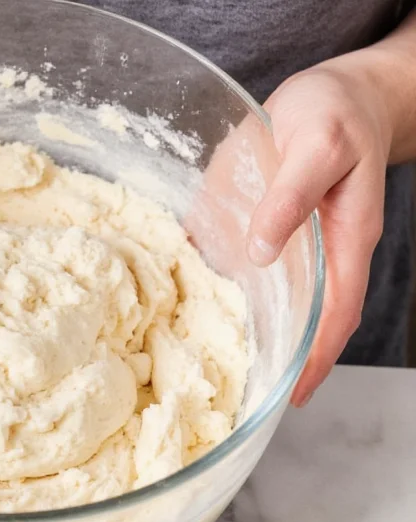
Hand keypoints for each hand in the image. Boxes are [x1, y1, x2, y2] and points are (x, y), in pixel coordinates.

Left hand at [247, 65, 391, 406]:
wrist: (336, 93)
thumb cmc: (334, 114)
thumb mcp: (316, 148)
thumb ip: (290, 199)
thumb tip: (262, 252)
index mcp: (346, 241)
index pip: (337, 315)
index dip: (317, 358)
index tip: (292, 394)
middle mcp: (324, 251)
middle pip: (312, 319)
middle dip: (287, 358)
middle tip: (248, 392)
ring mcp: (301, 242)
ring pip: (285, 299)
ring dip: (262, 331)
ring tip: (224, 362)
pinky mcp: (276, 226)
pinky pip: (260, 270)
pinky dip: (239, 291)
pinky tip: (208, 302)